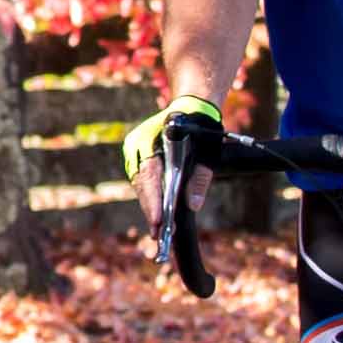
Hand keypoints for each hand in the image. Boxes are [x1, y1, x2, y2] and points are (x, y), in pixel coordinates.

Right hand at [123, 94, 230, 222]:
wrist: (192, 107)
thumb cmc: (201, 127)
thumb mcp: (207, 152)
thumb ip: (200, 178)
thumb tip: (193, 204)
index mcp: (152, 138)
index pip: (150, 174)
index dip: (153, 200)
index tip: (158, 220)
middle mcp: (137, 144)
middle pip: (143, 183)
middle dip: (151, 210)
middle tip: (159, 234)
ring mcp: (134, 151)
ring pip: (141, 185)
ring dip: (150, 207)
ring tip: (159, 231)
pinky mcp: (138, 157)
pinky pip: (142, 181)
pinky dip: (150, 198)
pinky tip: (158, 215)